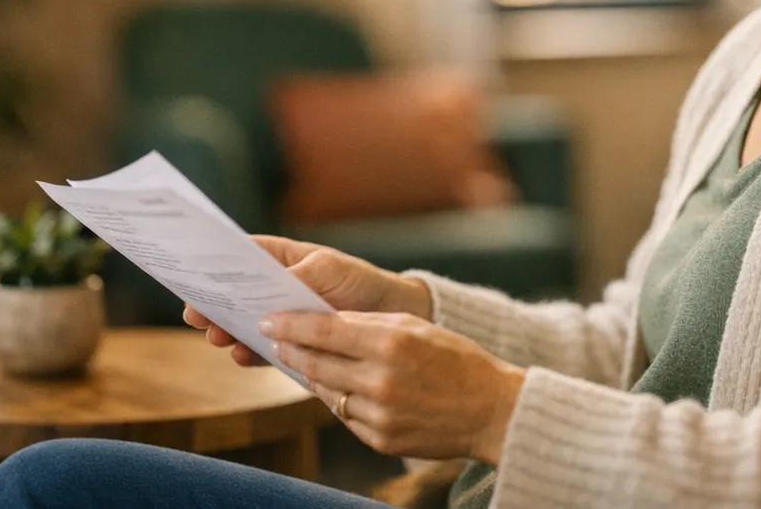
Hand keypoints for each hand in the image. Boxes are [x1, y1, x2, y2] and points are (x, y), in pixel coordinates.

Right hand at [182, 236, 432, 366]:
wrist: (391, 317)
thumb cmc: (360, 281)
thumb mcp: (331, 270)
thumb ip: (299, 276)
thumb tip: (269, 291)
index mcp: (281, 260)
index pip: (241, 255)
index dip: (214, 261)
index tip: (192, 270)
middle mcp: (275, 289)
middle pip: (235, 293)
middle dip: (214, 302)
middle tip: (195, 312)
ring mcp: (281, 318)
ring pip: (244, 322)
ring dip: (227, 329)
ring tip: (216, 335)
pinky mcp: (291, 345)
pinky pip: (264, 349)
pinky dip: (251, 352)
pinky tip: (241, 355)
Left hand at [260, 310, 524, 463]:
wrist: (491, 409)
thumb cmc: (456, 360)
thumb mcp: (416, 328)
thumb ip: (370, 326)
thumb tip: (325, 324)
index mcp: (391, 343)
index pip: (324, 330)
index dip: (291, 324)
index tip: (269, 320)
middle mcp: (381, 380)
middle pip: (317, 363)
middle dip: (291, 349)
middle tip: (275, 339)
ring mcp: (380, 414)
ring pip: (328, 392)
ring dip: (313, 376)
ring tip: (304, 361)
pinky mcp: (381, 440)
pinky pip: (346, 416)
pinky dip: (341, 400)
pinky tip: (340, 388)